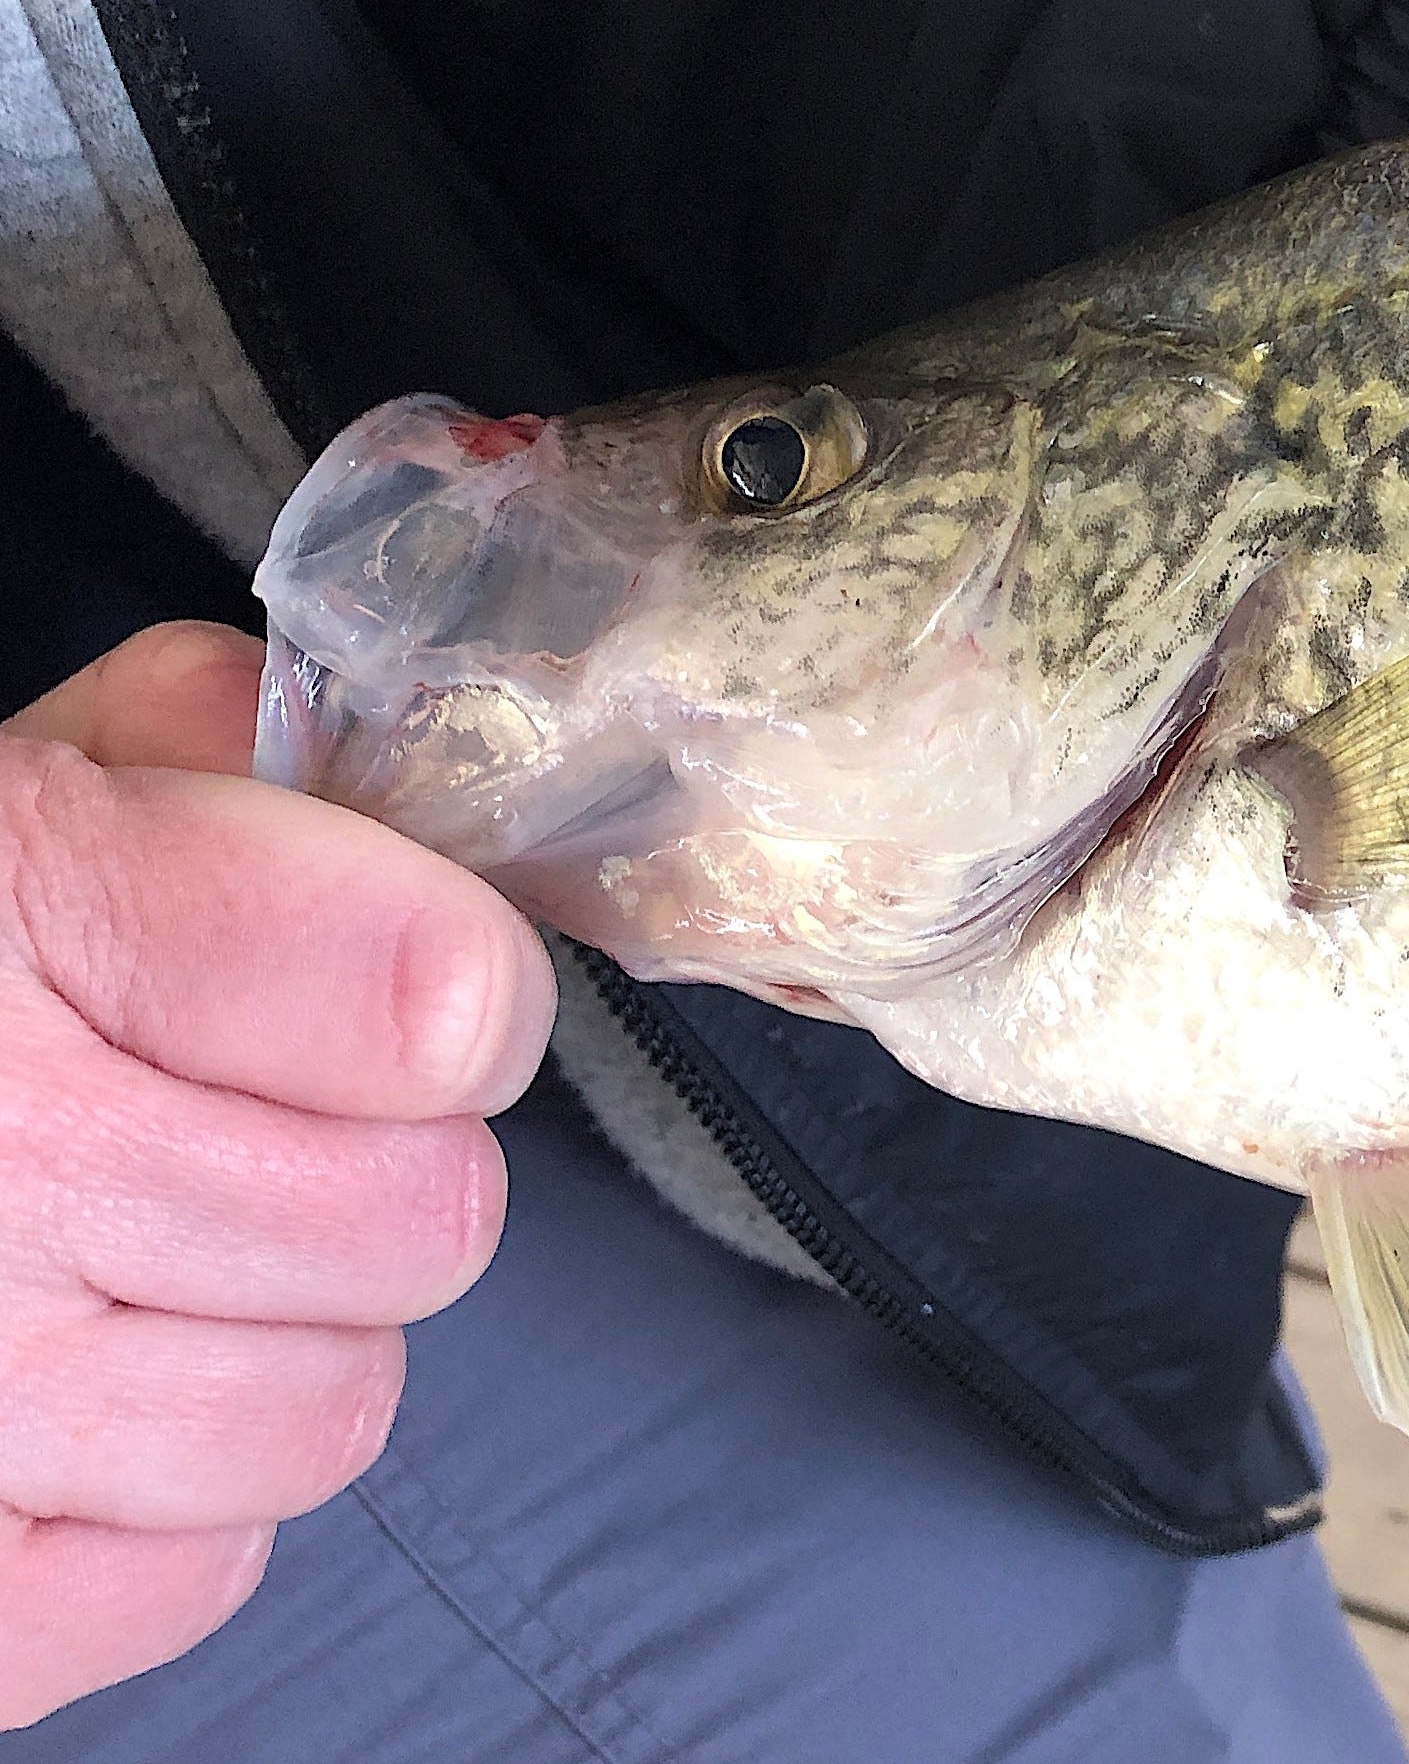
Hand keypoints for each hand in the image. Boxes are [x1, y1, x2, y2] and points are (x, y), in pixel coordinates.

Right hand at [0, 625, 550, 1728]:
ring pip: (330, 1411)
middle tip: (217, 1138)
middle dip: (361, 1172)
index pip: (434, 998)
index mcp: (25, 922)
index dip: (445, 991)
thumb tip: (382, 786)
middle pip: (425, 1221)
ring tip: (105, 1272)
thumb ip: (187, 759)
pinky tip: (38, 1407)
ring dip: (264, 1347)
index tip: (392, 995)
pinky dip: (148, 1509)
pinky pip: (196, 1570)